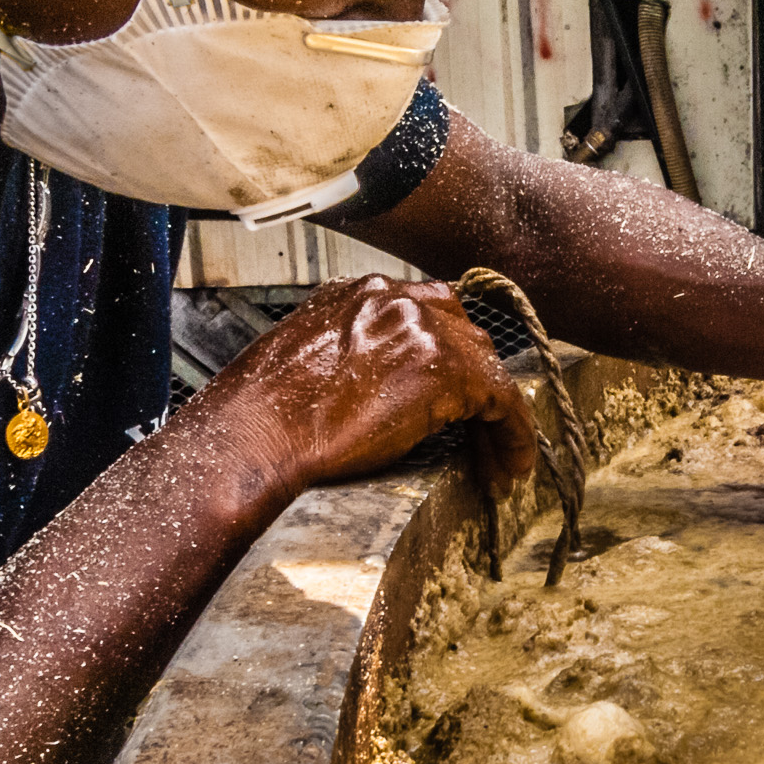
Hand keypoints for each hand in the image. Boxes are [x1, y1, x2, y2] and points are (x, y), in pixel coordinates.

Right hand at [182, 275, 541, 501]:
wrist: (250, 440)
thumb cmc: (257, 419)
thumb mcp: (302, 367)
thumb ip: (348, 361)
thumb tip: (372, 392)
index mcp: (355, 295)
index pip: (425, 313)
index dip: (447, 358)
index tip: (453, 397)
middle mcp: (391, 298)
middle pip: (463, 334)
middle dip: (475, 385)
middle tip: (480, 434)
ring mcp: (419, 328)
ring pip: (486, 367)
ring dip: (497, 416)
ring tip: (496, 461)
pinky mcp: (441, 369)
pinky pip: (502, 400)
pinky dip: (513, 435)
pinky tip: (508, 468)